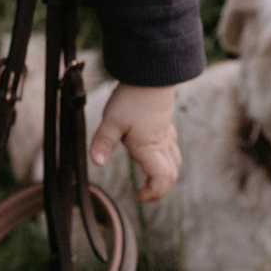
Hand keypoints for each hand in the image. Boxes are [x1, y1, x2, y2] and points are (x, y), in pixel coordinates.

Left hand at [90, 82, 180, 201]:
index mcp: (150, 148)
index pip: (162, 180)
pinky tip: (154, 149)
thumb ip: (104, 142)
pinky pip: (172, 146)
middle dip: (160, 188)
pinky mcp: (165, 122)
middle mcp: (162, 143)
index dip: (153, 193)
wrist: (152, 74)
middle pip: (171, 174)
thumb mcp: (112, 120)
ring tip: (150, 176)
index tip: (138, 196)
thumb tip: (96, 162)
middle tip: (145, 192)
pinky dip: (167, 157)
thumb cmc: (132, 98)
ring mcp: (166, 132)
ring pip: (175, 160)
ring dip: (166, 173)